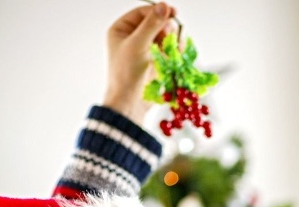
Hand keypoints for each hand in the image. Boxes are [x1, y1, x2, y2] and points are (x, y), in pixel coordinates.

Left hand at [103, 3, 176, 124]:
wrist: (129, 104)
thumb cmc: (126, 75)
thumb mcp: (137, 45)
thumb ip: (151, 25)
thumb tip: (164, 6)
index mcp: (121, 30)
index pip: (142, 13)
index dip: (158, 11)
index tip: (173, 12)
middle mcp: (132, 38)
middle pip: (155, 23)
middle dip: (166, 27)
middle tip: (172, 33)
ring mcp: (144, 51)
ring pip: (163, 37)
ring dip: (172, 39)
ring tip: (175, 46)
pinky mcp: (154, 63)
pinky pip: (167, 51)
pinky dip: (174, 50)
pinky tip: (177, 53)